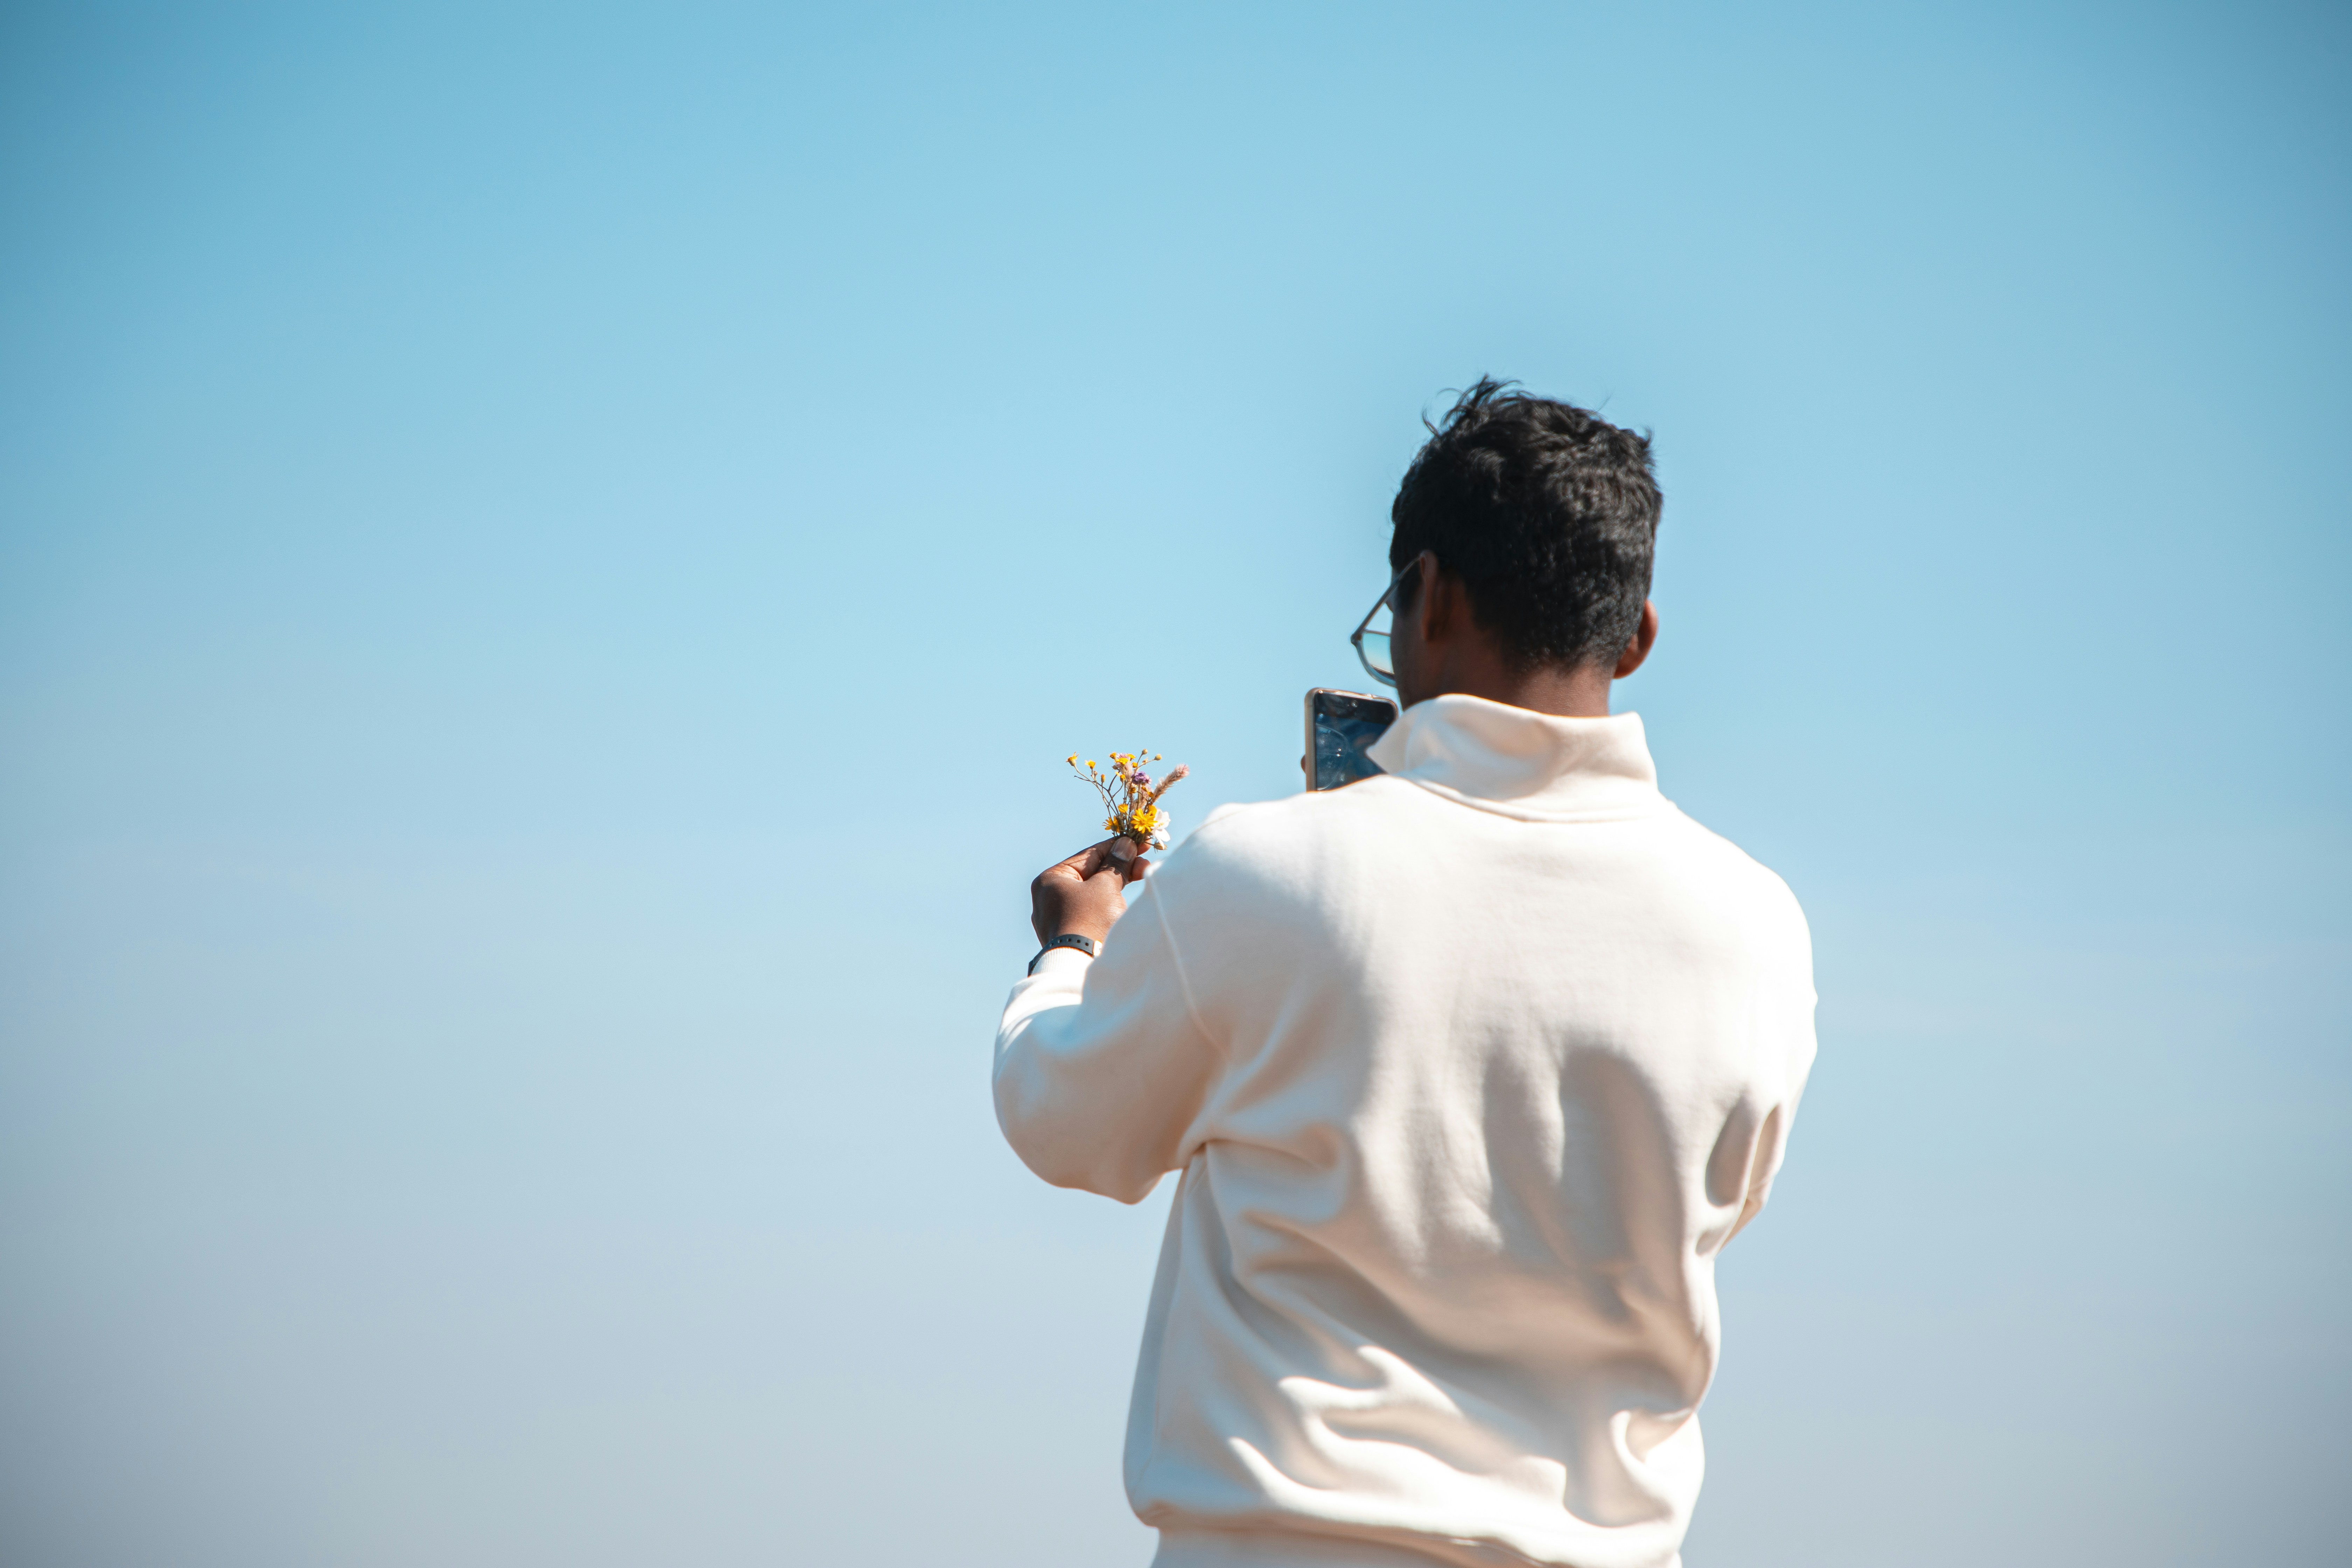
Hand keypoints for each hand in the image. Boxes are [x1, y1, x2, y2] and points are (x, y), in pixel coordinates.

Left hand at [1030, 837, 1148, 946]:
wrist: (1082, 968)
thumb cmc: (1091, 920)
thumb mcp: (1106, 886)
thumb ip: (1116, 864)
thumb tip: (1125, 845)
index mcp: (1051, 879)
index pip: (1089, 854)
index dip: (1117, 847)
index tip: (1139, 843)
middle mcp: (1049, 898)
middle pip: (1091, 874)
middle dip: (1120, 868)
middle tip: (1146, 864)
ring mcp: (1058, 919)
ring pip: (1092, 893)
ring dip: (1117, 885)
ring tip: (1141, 879)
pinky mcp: (1069, 935)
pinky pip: (1091, 911)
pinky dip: (1109, 903)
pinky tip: (1124, 901)